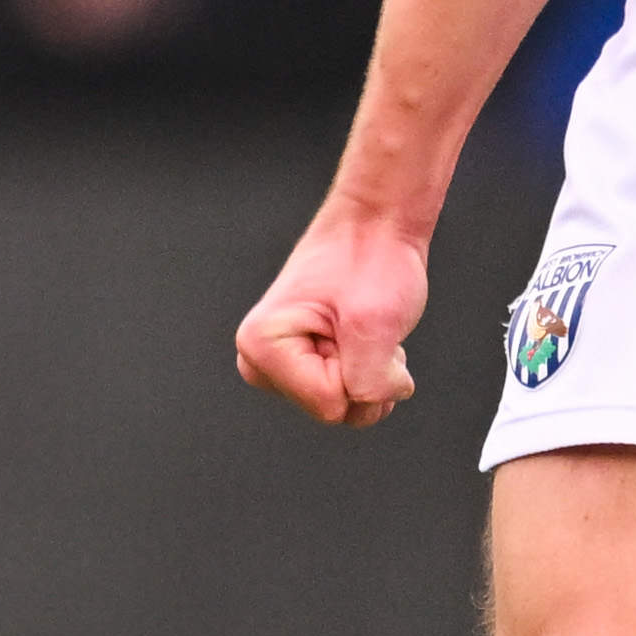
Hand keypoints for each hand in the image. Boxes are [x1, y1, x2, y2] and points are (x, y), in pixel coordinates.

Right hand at [234, 200, 432, 428]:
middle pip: (332, 410)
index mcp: (261, 345)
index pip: (329, 404)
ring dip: (372, 374)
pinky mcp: (302, 363)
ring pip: (344, 407)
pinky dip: (370, 372)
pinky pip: (346, 396)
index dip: (361, 372)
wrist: (375, 225)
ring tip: (365, 331)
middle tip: (363, 329)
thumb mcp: (376, 323)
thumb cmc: (370, 258)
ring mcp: (280, 363)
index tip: (356, 328)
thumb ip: (369, 380)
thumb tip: (370, 402)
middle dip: (366, 377)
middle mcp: (260, 359)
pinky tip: (363, 337)